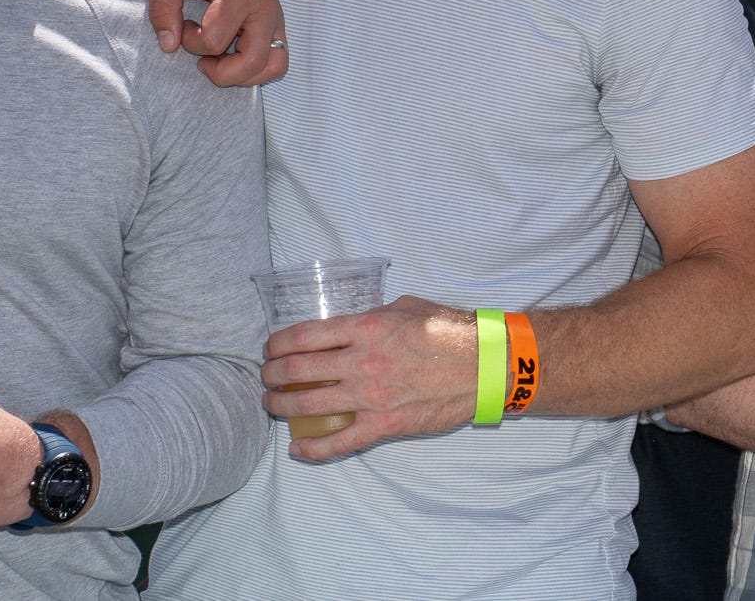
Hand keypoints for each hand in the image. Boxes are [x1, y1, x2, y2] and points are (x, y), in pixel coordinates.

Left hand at [149, 0, 288, 86]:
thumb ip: (162, 7)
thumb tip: (168, 46)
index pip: (215, 40)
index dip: (189, 41)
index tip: (179, 24)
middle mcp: (265, 5)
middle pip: (254, 62)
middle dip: (221, 72)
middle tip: (200, 58)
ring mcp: (275, 14)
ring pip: (274, 65)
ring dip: (244, 74)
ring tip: (218, 60)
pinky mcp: (276, 20)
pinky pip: (277, 57)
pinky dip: (255, 66)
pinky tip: (230, 53)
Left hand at [261, 296, 478, 460]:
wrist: (487, 366)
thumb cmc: (452, 331)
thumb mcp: (408, 307)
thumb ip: (373, 316)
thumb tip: (349, 326)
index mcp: (367, 328)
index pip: (305, 336)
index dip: (278, 343)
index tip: (271, 348)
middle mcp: (363, 362)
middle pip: (298, 371)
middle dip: (272, 374)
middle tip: (267, 376)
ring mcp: (372, 397)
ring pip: (309, 405)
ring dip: (282, 406)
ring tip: (273, 403)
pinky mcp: (385, 425)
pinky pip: (339, 442)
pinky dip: (313, 448)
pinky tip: (297, 447)